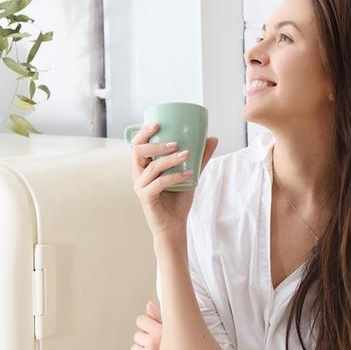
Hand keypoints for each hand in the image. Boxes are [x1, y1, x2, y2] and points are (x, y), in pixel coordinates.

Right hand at [129, 122, 218, 238]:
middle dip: (157, 144)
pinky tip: (189, 175)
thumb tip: (213, 138)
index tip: (158, 124)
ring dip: (170, 159)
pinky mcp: (146, 198)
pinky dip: (175, 177)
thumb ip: (199, 157)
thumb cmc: (178, 199)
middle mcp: (138, 174)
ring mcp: (140, 186)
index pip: (137, 144)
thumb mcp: (190, 174)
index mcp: (144, 166)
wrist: (175, 225)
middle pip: (138, 152)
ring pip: (152, 167)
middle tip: (176, 143)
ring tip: (187, 155)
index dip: (144, 132)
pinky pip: (159, 183)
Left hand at [129, 300, 176, 349]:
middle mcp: (154, 344)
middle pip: (137, 335)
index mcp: (164, 333)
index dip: (146, 326)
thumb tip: (148, 304)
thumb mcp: (179, 337)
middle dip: (145, 341)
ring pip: (134, 349)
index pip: (141, 320)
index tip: (152, 332)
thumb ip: (162, 320)